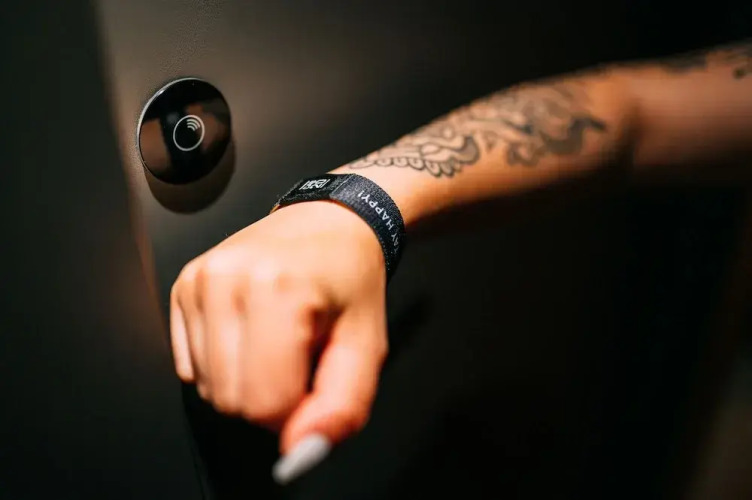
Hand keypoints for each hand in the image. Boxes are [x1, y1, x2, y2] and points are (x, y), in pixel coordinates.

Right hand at [169, 201, 387, 482]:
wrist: (330, 221)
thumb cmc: (350, 280)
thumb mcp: (366, 346)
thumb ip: (342, 406)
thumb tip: (300, 449)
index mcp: (280, 291)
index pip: (266, 405)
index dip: (297, 411)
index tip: (315, 380)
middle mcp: (229, 280)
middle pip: (231, 400)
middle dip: (269, 398)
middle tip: (298, 357)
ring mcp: (200, 280)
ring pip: (207, 387)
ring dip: (245, 380)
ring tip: (276, 338)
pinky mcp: (183, 284)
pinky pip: (189, 364)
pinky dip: (221, 363)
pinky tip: (250, 331)